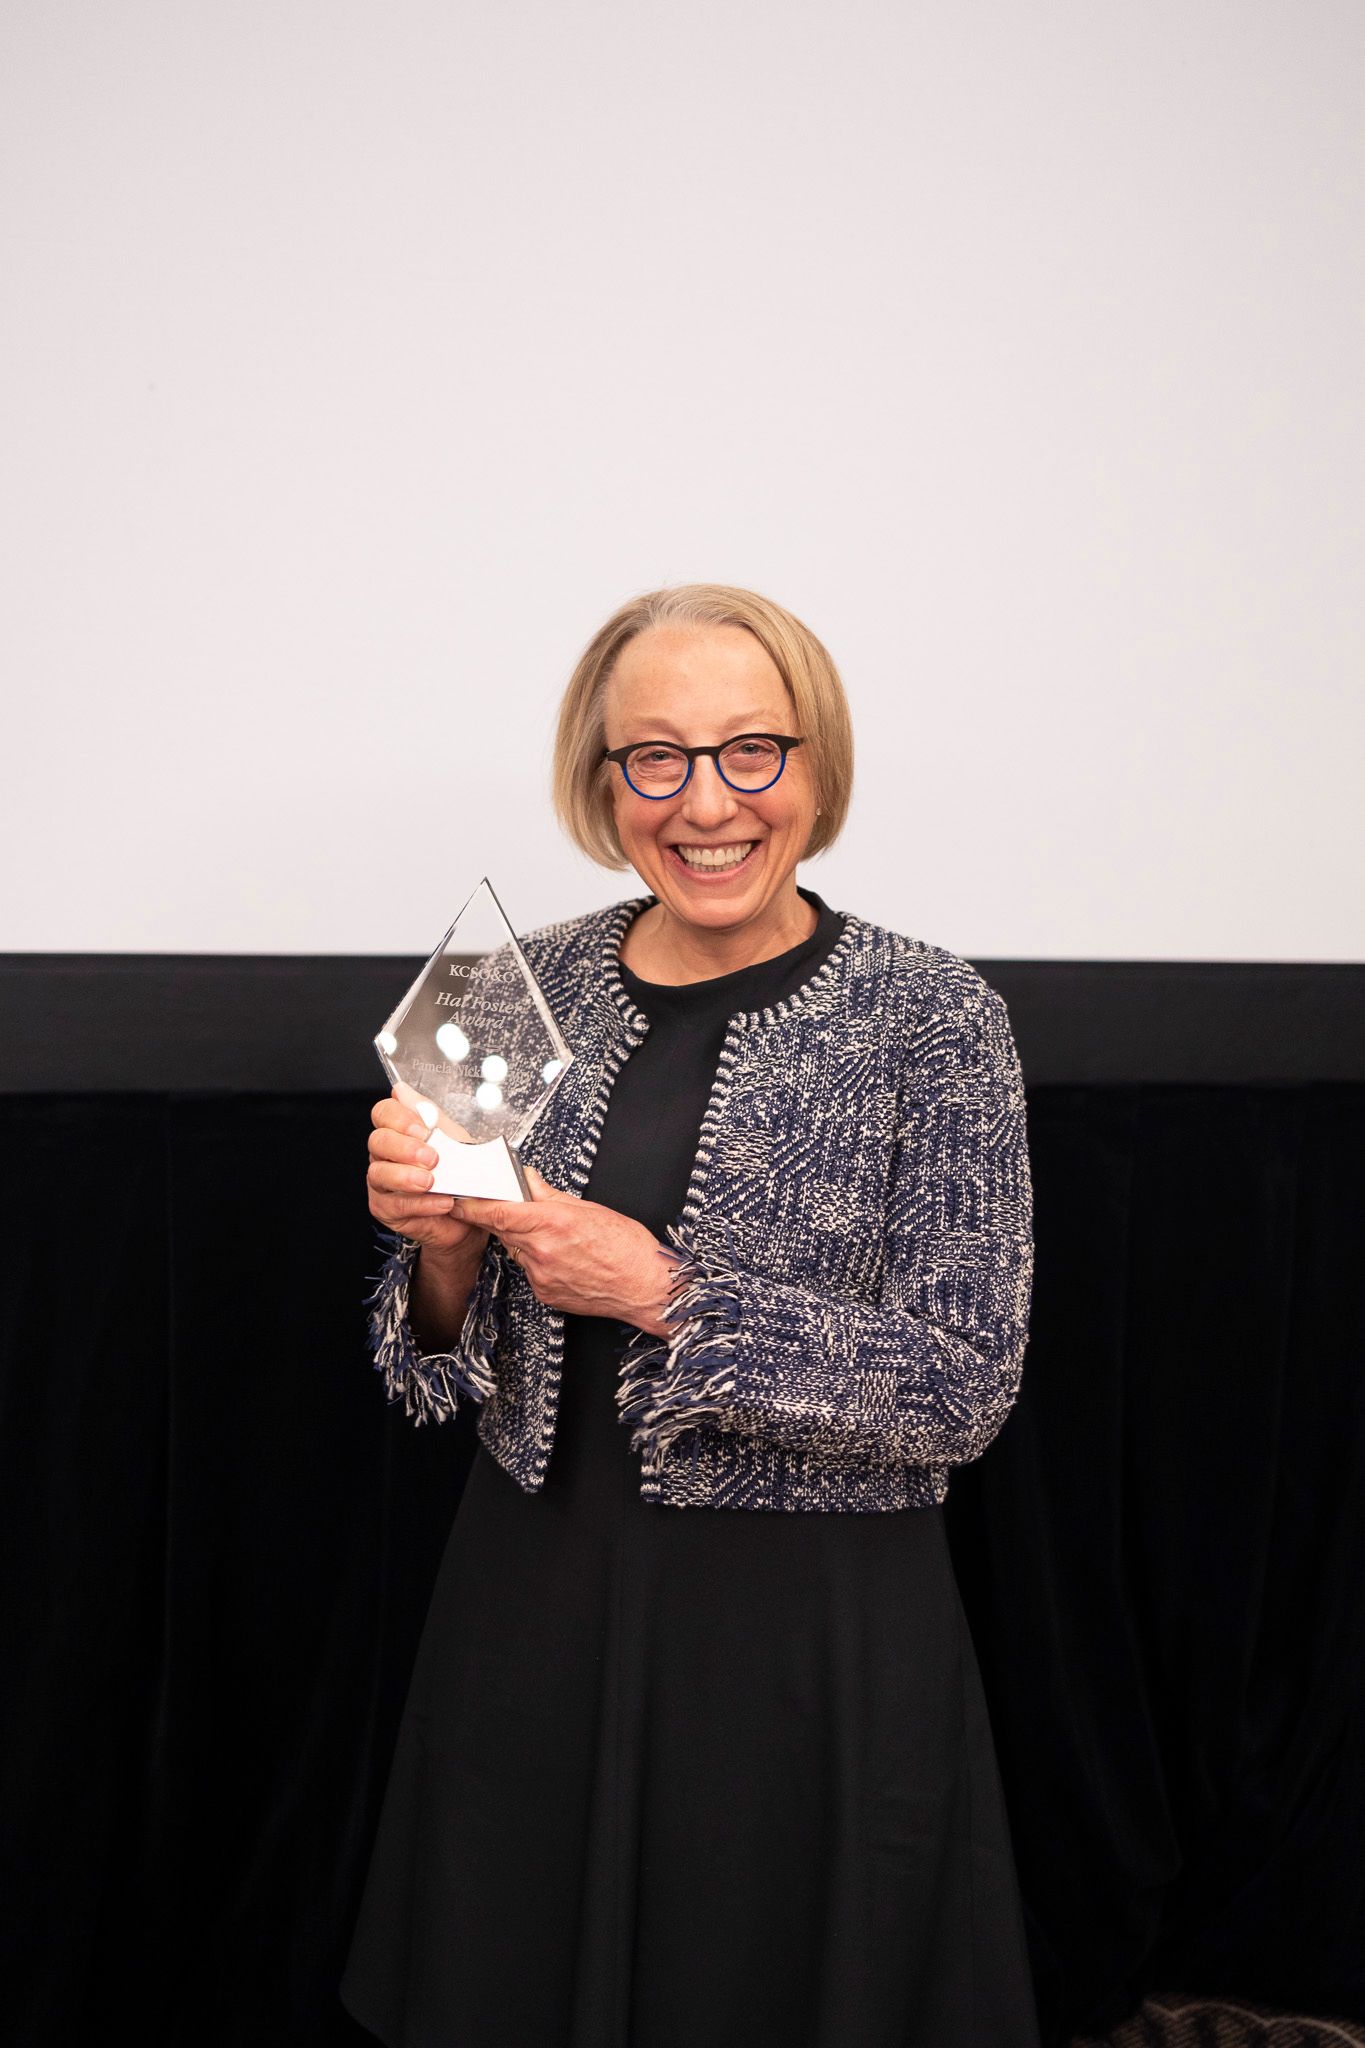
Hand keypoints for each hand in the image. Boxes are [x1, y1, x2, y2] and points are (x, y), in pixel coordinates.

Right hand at [366, 1087, 489, 1261]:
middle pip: (377, 1141)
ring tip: (433, 1182)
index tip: (423, 1130)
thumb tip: (402, 1090)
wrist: (471, 1213)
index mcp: (400, 1132)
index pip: (384, 1113)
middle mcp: (385, 1155)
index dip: (400, 1118)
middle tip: (432, 1158)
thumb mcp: (453, 1140)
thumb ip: (430, 1116)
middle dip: (404, 1148)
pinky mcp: (386, 1209)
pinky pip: (395, 1204)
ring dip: (408, 1177)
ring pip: (379, 1174)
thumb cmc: (460, 1174)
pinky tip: (440, 1202)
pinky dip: (420, 1204)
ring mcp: (382, 1183)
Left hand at [453, 1168, 677, 1333]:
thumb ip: (550, 1195)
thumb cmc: (627, 1245)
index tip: (455, 1197)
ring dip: (524, 1239)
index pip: (497, 1211)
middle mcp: (542, 1250)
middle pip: (501, 1229)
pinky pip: (529, 1269)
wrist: (646, 1286)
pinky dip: (537, 1259)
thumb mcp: (589, 1209)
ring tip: (556, 1237)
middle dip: (497, 1216)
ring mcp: (541, 1275)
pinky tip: (562, 1257)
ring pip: (516, 1249)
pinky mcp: (545, 1293)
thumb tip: (526, 1180)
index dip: (471, 1204)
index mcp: (553, 1222)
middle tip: (504, 1206)